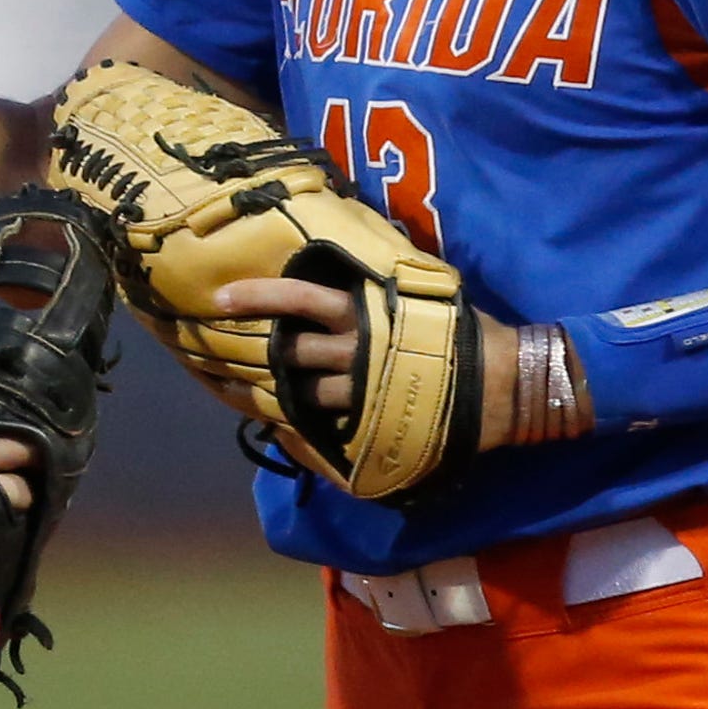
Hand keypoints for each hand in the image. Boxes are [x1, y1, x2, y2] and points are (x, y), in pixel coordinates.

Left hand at [211, 279, 520, 453]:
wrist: (503, 383)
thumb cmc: (457, 331)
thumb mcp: (414, 294)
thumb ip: (372, 286)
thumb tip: (331, 270)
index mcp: (364, 311)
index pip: (300, 298)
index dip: (258, 297)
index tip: (219, 298)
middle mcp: (355, 350)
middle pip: (286, 353)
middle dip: (244, 356)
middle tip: (204, 357)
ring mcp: (360, 392)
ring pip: (296, 397)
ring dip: (261, 397)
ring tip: (230, 394)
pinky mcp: (371, 428)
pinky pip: (321, 437)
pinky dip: (295, 436)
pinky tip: (275, 433)